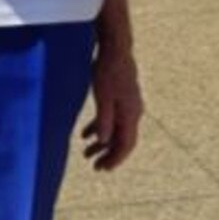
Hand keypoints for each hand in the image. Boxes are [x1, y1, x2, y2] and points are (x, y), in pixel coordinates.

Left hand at [82, 48, 143, 170]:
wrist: (115, 49)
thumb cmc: (108, 72)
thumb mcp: (103, 97)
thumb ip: (105, 120)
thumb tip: (104, 141)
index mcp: (130, 114)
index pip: (125, 144)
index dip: (115, 159)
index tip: (103, 169)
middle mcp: (133, 113)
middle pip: (121, 140)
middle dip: (107, 154)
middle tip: (94, 166)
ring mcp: (127, 105)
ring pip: (115, 130)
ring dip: (102, 142)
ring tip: (86, 152)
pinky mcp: (120, 97)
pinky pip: (112, 118)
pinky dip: (100, 127)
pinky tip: (85, 133)